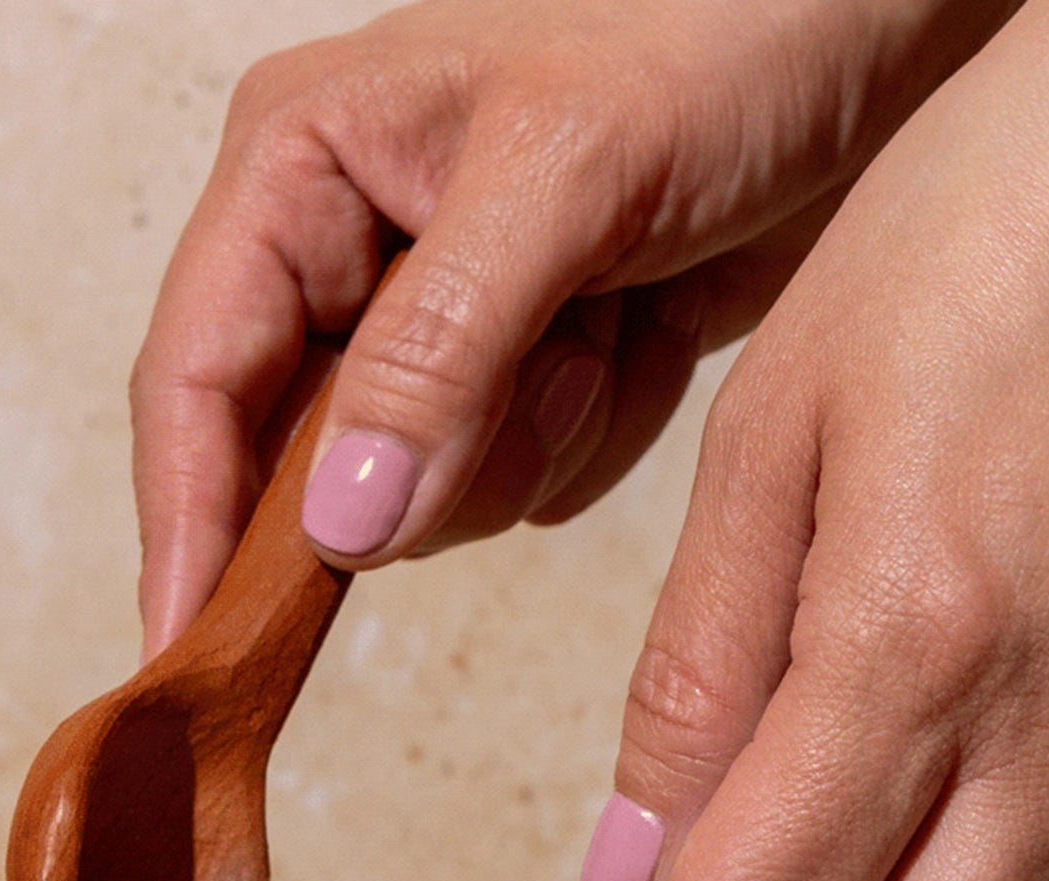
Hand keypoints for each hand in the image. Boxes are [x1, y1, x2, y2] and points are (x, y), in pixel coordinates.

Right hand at [131, 0, 1008, 653]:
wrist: (863, 33)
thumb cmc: (716, 28)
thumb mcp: (562, 176)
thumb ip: (436, 353)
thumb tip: (337, 521)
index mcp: (302, 168)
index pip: (196, 376)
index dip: (186, 522)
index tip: (188, 651)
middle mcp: (352, 254)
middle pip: (313, 462)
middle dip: (430, 459)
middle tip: (545, 366)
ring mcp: (444, 330)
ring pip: (429, 495)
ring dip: (536, 434)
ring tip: (610, 310)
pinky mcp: (531, 377)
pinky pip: (531, 486)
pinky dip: (600, 431)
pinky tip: (644, 328)